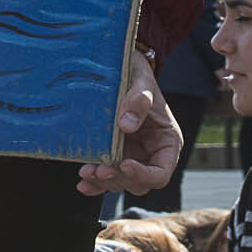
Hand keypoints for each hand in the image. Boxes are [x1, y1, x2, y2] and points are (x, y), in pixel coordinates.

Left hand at [76, 46, 182, 196]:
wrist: (123, 68)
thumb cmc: (138, 74)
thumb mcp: (142, 81)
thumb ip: (139, 100)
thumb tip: (126, 125)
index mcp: (167, 142)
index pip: (161, 172)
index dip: (144, 174)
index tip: (125, 164)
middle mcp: (151, 154)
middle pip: (138, 182)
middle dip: (119, 179)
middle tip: (100, 170)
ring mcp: (133, 156)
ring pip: (121, 181)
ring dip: (104, 182)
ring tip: (86, 174)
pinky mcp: (116, 154)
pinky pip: (108, 175)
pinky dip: (96, 182)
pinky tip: (84, 183)